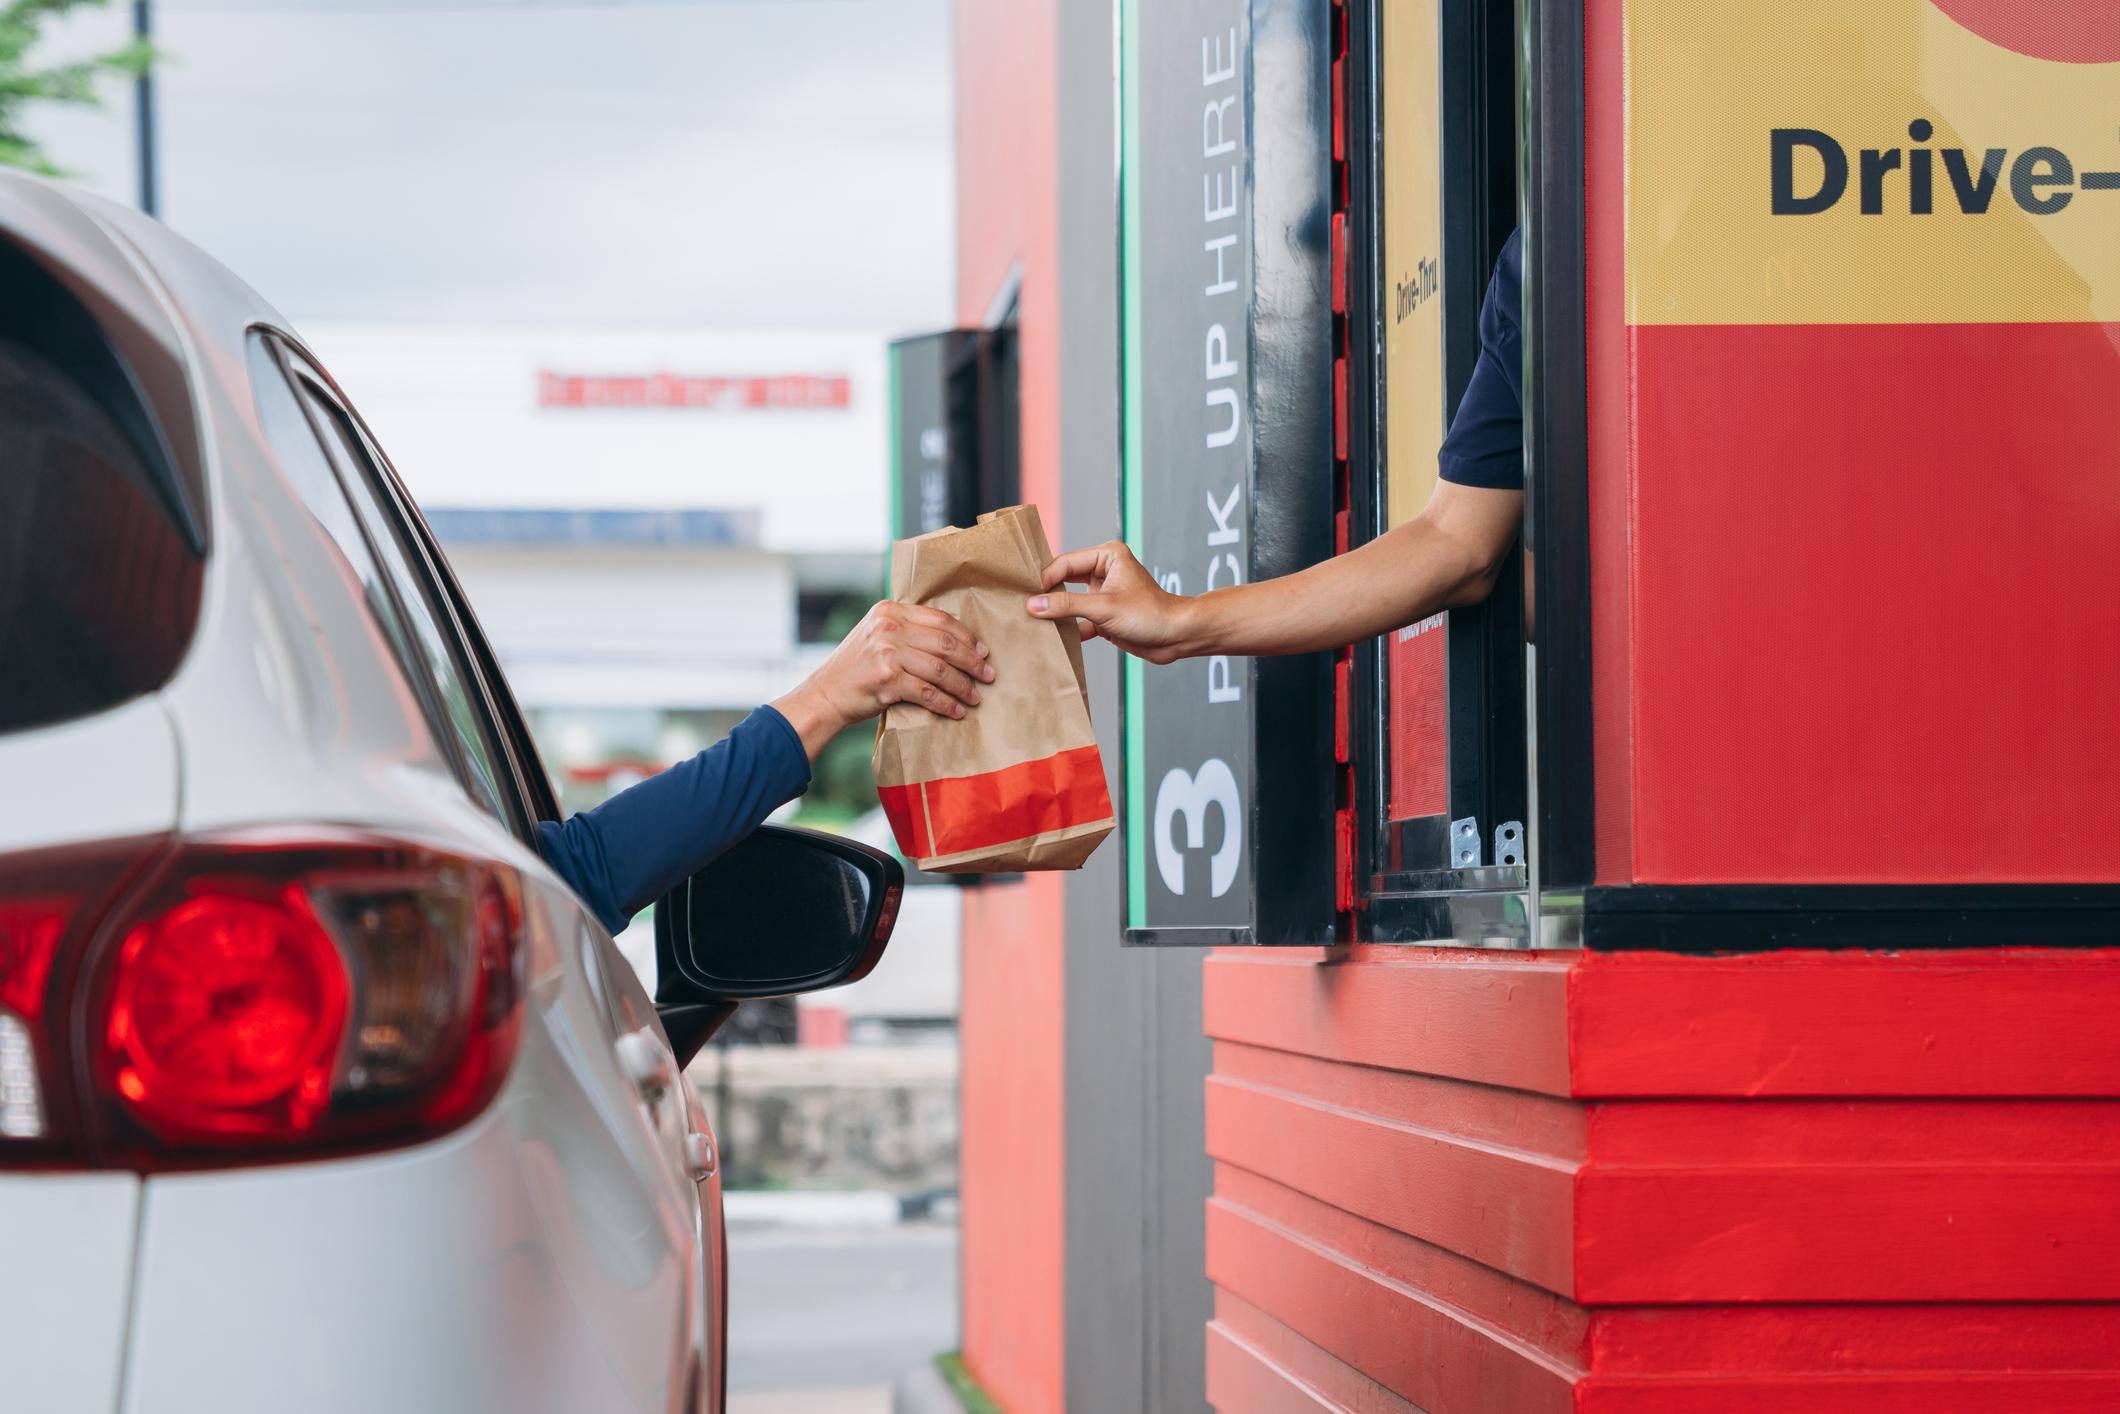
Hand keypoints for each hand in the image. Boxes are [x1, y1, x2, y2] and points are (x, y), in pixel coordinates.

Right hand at [771, 601, 993, 757]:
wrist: (826, 693)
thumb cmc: (858, 667)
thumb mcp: (878, 635)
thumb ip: (908, 630)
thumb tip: (956, 641)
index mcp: (890, 610)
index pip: (940, 619)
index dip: (967, 637)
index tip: (983, 652)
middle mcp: (888, 626)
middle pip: (945, 643)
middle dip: (972, 662)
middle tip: (988, 676)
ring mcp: (887, 652)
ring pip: (941, 669)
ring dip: (963, 686)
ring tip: (975, 697)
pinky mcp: (887, 679)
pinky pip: (928, 693)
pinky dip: (946, 704)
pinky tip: (956, 711)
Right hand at [1026, 540, 1194, 663]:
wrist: (1177, 638)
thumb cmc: (1150, 614)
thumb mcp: (1104, 608)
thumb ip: (1067, 606)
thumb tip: (1034, 605)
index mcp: (1107, 556)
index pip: (1066, 563)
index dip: (1046, 579)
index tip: (1028, 595)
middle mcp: (1104, 571)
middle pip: (1064, 580)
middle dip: (1047, 593)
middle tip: (1023, 604)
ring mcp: (1103, 594)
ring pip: (1069, 601)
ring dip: (1056, 613)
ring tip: (1032, 621)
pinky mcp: (1104, 615)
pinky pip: (1078, 619)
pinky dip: (1068, 628)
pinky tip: (1052, 638)